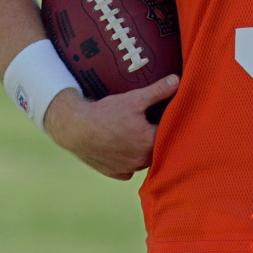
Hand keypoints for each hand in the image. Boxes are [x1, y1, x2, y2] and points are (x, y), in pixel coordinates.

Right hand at [44, 75, 178, 179]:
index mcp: (150, 143)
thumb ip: (159, 91)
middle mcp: (141, 160)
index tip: (165, 113)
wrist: (74, 128)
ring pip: (145, 159)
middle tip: (151, 122)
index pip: (170, 132)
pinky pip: (130, 168)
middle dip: (157, 136)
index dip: (169, 122)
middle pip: (158, 147)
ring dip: (145, 149)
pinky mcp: (115, 173)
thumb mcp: (135, 98)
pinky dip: (130, 159)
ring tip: (139, 133)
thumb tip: (177, 80)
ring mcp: (128, 169)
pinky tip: (127, 147)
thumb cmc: (105, 114)